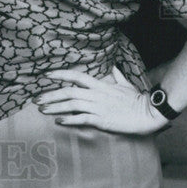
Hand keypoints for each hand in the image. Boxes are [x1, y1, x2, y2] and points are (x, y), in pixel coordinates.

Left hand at [34, 68, 167, 134]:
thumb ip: (116, 75)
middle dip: (50, 94)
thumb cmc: (137, 99)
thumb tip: (112, 67)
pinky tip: (59, 121)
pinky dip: (69, 119)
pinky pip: (82, 118)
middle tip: (36, 99)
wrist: (149, 113)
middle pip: (68, 91)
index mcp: (100, 84)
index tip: (45, 75)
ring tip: (42, 109)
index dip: (60, 74)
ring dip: (55, 107)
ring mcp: (99, 107)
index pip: (76, 76)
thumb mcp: (126, 84)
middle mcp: (96, 94)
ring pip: (71, 104)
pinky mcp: (102, 120)